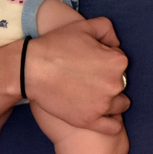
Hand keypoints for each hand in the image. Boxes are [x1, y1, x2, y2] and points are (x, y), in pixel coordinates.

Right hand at [24, 16, 128, 134]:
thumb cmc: (56, 45)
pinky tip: (100, 114)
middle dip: (109, 81)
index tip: (92, 62)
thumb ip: (107, 29)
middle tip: (88, 78)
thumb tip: (116, 43)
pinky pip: (113, 127)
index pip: (121, 63)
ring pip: (120, 105)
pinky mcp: (90, 120)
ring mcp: (103, 105)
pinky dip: (111, 123)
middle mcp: (115, 84)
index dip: (107, 61)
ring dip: (112, 101)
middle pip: (121, 84)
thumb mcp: (84, 26)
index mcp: (117, 61)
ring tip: (93, 95)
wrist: (31, 69)